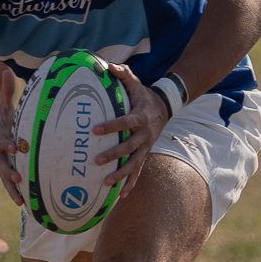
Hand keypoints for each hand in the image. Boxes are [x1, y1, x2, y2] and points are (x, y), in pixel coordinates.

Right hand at [0, 67, 25, 205]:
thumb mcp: (1, 103)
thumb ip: (6, 90)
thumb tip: (8, 70)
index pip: (1, 140)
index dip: (7, 142)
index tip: (15, 145)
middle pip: (2, 163)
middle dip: (9, 171)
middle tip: (18, 178)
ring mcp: (1, 163)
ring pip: (5, 178)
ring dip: (12, 190)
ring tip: (20, 202)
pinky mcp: (6, 170)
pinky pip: (11, 184)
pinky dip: (17, 194)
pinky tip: (26, 205)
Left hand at [93, 62, 168, 199]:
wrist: (164, 108)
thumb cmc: (143, 95)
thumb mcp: (135, 83)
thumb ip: (123, 74)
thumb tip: (108, 65)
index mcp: (140, 117)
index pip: (125, 123)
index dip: (111, 126)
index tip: (95, 129)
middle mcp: (144, 134)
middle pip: (128, 147)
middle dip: (113, 154)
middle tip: (96, 160)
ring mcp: (145, 147)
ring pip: (134, 164)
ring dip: (121, 174)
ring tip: (105, 183)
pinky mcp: (144, 155)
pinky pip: (138, 172)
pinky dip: (130, 184)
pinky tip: (120, 196)